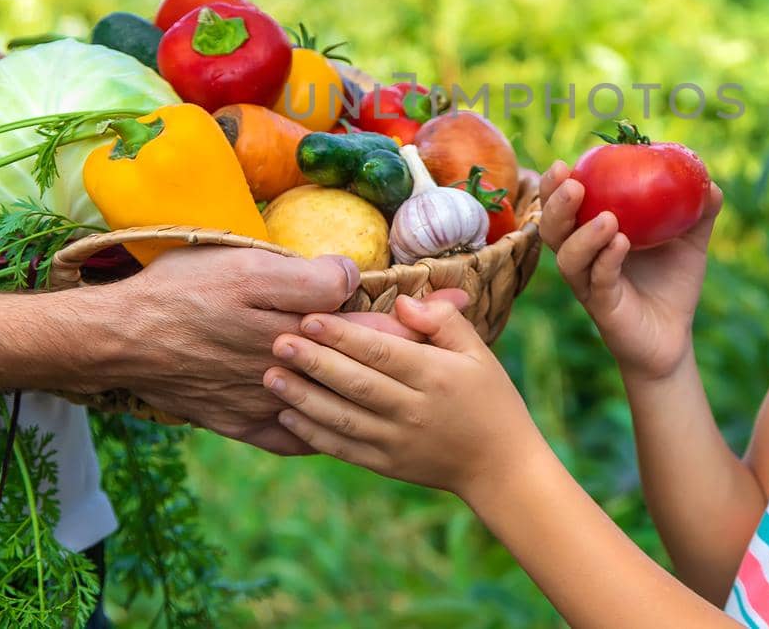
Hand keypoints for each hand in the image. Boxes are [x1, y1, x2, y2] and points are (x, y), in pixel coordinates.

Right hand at [88, 244, 467, 452]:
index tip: (461, 298)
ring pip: (337, 401)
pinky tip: (347, 422)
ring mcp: (266, 402)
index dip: (416, 309)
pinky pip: (295, 436)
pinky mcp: (241, 423)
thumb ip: (304, 277)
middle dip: (414, 347)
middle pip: (364, 363)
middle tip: (456, 329)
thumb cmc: (181, 289)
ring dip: (377, 390)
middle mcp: (289, 369)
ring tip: (417, 383)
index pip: (372, 322)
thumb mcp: (244, 264)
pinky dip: (324, 429)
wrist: (120, 341)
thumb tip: (350, 280)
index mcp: (294, 325)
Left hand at [261, 295, 544, 504]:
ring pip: (342, 418)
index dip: (342, 335)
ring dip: (303, 397)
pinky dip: (313, 433)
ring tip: (270, 376)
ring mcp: (397, 441)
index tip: (309, 317)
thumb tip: (402, 302)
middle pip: (355, 383)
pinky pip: (343, 448)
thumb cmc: (490, 399)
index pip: (380, 352)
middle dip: (313, 361)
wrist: (499, 466)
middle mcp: (413, 410)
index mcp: (435, 376)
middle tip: (277, 340)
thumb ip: (442, 321)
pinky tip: (287, 414)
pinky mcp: (386, 465)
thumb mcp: (478, 352)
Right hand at [539, 160, 722, 381]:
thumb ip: (699, 213)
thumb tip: (712, 183)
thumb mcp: (689, 243)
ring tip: (606, 217)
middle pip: (553, 228)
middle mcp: (583, 258)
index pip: (564, 205)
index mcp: (592, 234)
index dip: (556, 185)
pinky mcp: (603, 308)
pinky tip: (621, 243)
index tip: (564, 163)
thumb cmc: (673, 284)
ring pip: (569, 257)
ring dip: (582, 234)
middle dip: (556, 203)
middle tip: (572, 183)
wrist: (675, 337)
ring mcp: (589, 284)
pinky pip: (599, 281)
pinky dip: (607, 260)